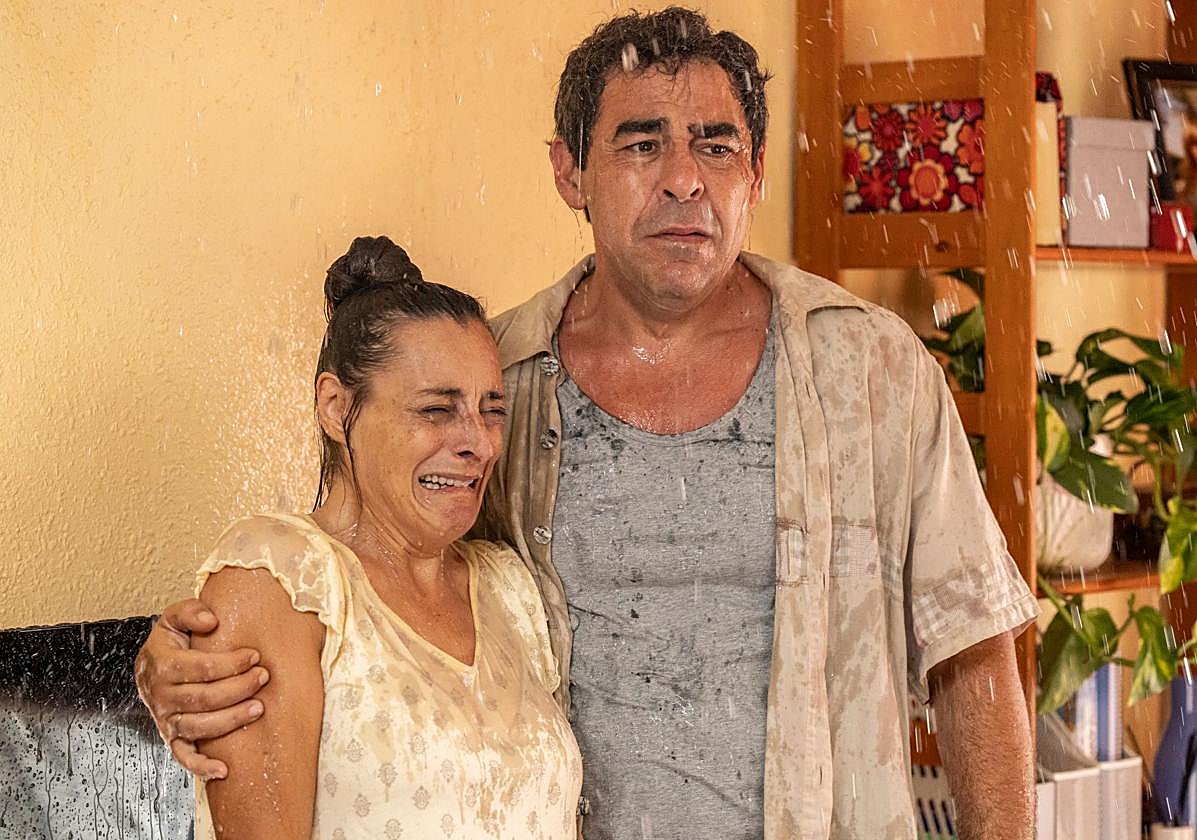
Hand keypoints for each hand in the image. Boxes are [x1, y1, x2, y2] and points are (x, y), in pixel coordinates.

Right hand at [134, 598, 268, 778]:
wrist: (153, 663)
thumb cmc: (172, 641)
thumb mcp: (176, 616)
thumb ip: (191, 611)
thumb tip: (210, 620)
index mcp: (162, 664)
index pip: (199, 667)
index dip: (229, 663)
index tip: (254, 656)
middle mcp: (160, 695)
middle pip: (202, 698)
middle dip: (237, 688)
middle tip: (263, 677)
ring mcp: (165, 718)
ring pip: (198, 726)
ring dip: (230, 720)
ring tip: (258, 708)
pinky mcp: (171, 736)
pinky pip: (183, 756)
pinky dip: (201, 766)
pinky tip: (223, 769)